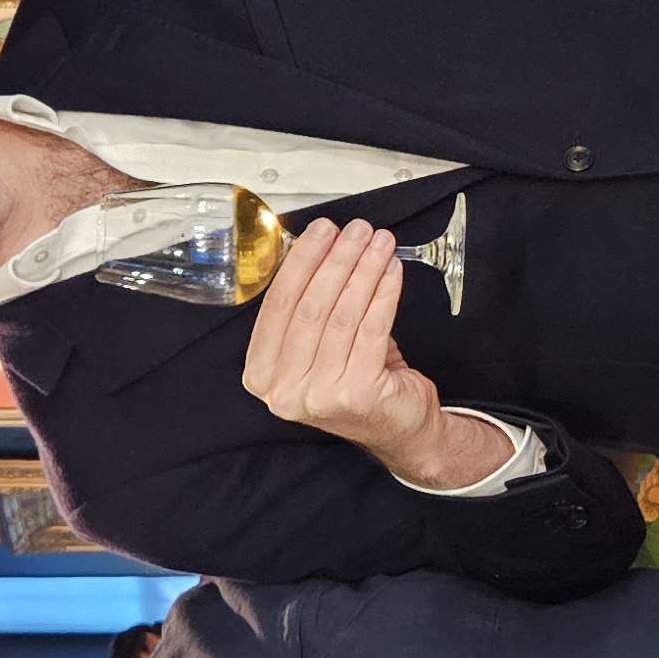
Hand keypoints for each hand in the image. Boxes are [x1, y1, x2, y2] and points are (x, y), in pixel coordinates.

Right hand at [243, 219, 474, 478]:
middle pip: (310, 308)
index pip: (277, 305)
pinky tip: (391, 271)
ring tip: (379, 243)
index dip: (301, 262)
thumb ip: (308, 307)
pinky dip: (383, 293)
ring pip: (342, 315)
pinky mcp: (358, 394)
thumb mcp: (315, 347)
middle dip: (336, 260)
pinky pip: (372, 329)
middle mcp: (284, 389)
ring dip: (363, 271)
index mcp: (261, 373)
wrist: (397, 427)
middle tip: (356, 230)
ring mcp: (319, 396)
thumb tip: (322, 244)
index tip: (322, 230)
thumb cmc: (355, 378)